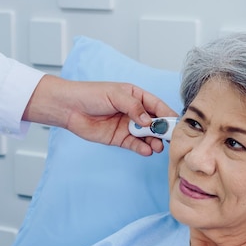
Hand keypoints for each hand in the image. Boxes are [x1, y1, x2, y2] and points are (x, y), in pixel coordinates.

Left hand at [23, 75, 177, 155]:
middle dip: (162, 131)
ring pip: (146, 136)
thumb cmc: (90, 95)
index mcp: (136, 96)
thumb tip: (148, 121)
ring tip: (157, 147)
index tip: (176, 123)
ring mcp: (127, 126)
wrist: (69, 108)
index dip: (167, 114)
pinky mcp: (119, 138)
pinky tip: (147, 150)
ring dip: (153, 142)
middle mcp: (134, 112)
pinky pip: (134, 145)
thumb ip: (134, 107)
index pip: (157, 105)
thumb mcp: (115, 95)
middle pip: (154, 123)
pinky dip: (142, 148)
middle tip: (169, 139)